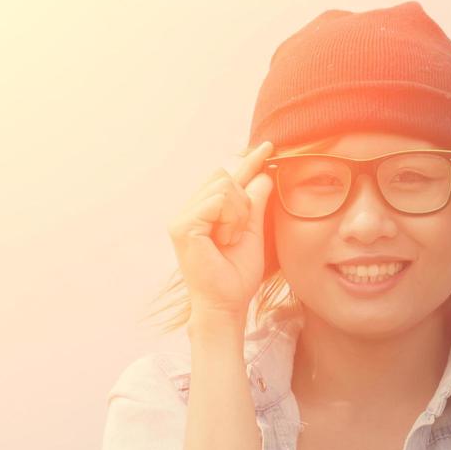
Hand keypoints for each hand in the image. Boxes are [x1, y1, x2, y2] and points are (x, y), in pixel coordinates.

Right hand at [167, 140, 275, 321]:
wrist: (227, 303)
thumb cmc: (237, 274)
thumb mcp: (252, 232)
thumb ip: (255, 204)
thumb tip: (263, 175)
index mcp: (205, 211)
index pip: (229, 178)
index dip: (249, 161)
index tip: (269, 146)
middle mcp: (190, 209)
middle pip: (225, 175)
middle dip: (242, 201)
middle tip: (236, 233)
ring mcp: (182, 216)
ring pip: (223, 185)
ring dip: (237, 212)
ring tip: (228, 239)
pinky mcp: (182, 225)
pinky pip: (219, 200)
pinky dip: (230, 219)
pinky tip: (224, 239)